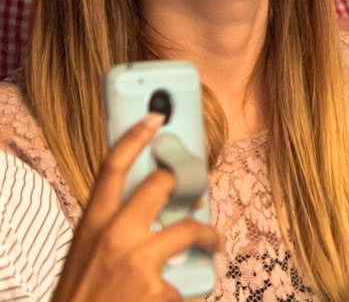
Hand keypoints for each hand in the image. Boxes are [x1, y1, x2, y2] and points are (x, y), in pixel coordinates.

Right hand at [51, 114, 218, 301]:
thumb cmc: (82, 294)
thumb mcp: (86, 253)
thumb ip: (111, 228)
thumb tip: (146, 210)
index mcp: (91, 225)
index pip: (111, 168)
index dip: (135, 137)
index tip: (156, 116)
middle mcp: (115, 236)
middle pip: (161, 185)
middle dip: (184, 182)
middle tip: (195, 190)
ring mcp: (138, 260)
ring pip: (189, 228)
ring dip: (208, 234)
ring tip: (213, 242)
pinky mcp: (159, 288)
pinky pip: (184, 280)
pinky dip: (182, 288)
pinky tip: (174, 298)